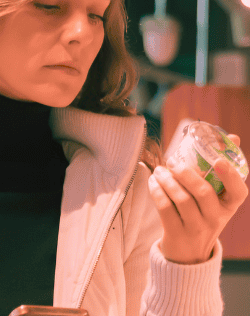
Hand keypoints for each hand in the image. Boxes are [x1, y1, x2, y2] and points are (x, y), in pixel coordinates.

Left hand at [148, 134, 247, 263]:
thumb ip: (219, 171)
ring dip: (167, 180)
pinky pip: (165, 208)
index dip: (230, 176)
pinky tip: (152, 182)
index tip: (218, 160)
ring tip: (159, 170)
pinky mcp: (177, 233)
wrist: (189, 254)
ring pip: (181, 199)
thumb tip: (232, 137)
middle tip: (171, 161)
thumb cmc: (202, 216)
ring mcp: (197, 228)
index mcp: (229, 207)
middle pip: (203, 192)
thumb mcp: (216, 199)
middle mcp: (216, 218)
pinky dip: (156, 191)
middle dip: (185, 173)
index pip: (239, 192)